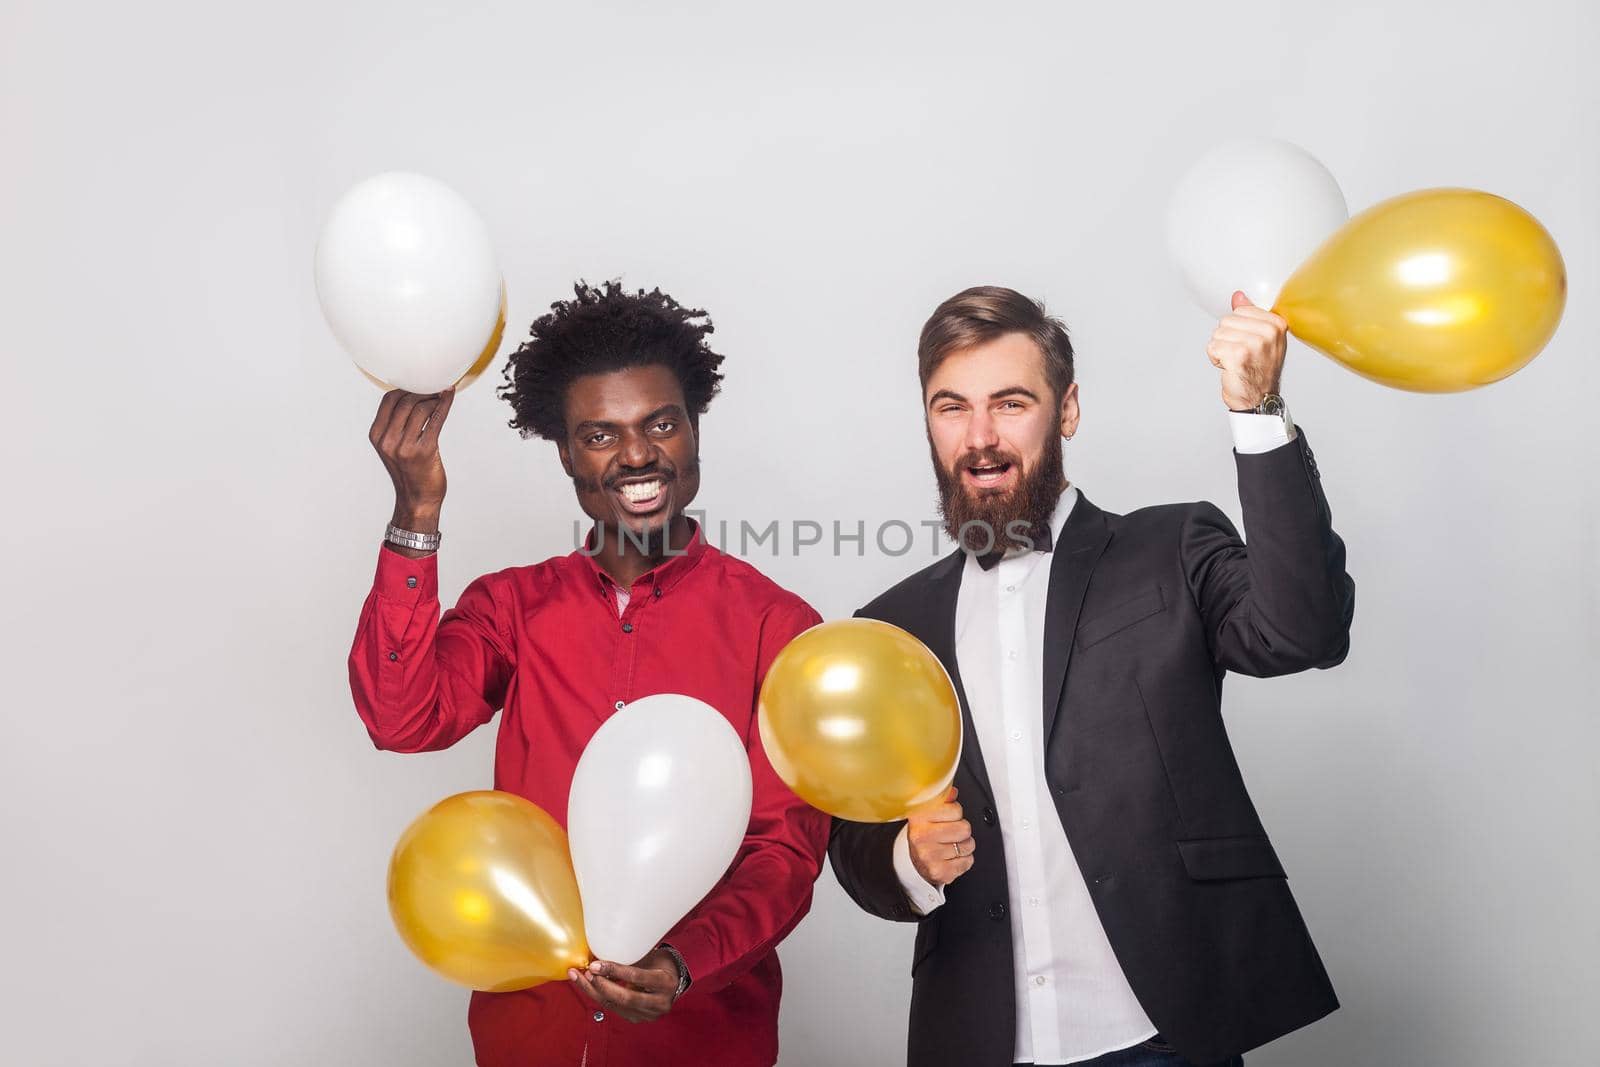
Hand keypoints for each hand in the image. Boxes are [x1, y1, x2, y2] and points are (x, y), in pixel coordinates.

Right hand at [368, 387, 453, 538]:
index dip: (405, 388)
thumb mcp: (392, 447)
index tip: (419, 385)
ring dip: (434, 398)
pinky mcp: (425, 451)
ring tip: (441, 396)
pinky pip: (436, 419)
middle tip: (435, 388)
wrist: (417, 500)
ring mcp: (405, 446)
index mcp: (377, 436)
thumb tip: (412, 395)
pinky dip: (444, 404)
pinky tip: (449, 396)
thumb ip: (396, 424)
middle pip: (405, 401)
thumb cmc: (409, 472)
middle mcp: (388, 440)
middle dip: (422, 391)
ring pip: (421, 408)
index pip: (389, 400)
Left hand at [568, 949, 682, 1023]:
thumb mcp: (651, 957)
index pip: (637, 977)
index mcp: (665, 983)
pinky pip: (616, 1009)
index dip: (614, 970)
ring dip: (595, 992)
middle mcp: (659, 1002)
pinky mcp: (639, 1019)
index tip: (595, 964)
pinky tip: (589, 987)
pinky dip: (601, 997)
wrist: (675, 981)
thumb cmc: (661, 964)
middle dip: (601, 986)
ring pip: (616, 1006)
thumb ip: (630, 959)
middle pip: (625, 997)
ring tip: (580, 978)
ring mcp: (649, 1014)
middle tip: (585, 973)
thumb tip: (601, 954)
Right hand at [907, 787, 974, 886]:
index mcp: (918, 818)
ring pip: (968, 845)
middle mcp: (921, 837)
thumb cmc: (925, 836)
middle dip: (961, 830)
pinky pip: (968, 861)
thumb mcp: (929, 815)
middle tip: (949, 834)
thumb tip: (952, 791)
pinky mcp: (940, 872)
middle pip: (964, 828)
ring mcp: (929, 856)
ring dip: (963, 846)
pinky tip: (950, 858)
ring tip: (949, 846)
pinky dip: (963, 860)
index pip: (955, 809)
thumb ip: (942, 800)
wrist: (916, 865)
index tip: (946, 817)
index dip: (955, 813)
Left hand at [1206, 291, 1286, 410]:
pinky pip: (1212, 347)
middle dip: (1227, 339)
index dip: (1237, 328)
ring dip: (1221, 350)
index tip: (1248, 343)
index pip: (1240, 311)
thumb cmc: (1259, 369)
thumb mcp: (1260, 338)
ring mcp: (1255, 343)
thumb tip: (1238, 295)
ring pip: (1218, 334)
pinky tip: (1229, 368)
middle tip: (1241, 355)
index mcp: (1276, 324)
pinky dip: (1215, 359)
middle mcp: (1269, 332)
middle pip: (1226, 321)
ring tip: (1236, 361)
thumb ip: (1249, 314)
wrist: (1259, 398)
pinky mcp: (1239, 355)